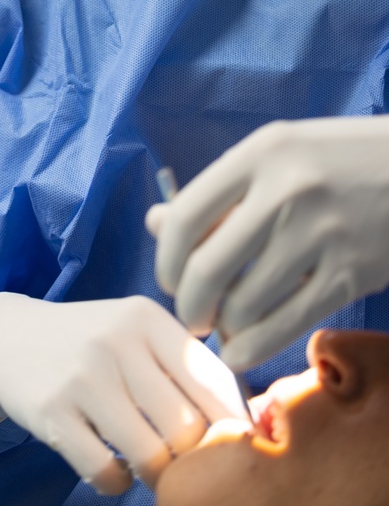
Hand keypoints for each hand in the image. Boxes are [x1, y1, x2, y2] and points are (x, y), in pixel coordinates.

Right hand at [0, 292, 245, 493]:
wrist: (5, 337)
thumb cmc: (92, 343)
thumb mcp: (137, 332)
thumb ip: (187, 366)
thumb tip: (255, 424)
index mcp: (147, 318)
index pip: (216, 382)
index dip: (230, 425)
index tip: (225, 442)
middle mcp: (116, 340)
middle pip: (188, 429)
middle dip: (189, 456)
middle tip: (178, 456)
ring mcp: (82, 376)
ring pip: (152, 457)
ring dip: (155, 474)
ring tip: (146, 461)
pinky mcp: (52, 412)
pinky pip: (107, 474)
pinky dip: (115, 483)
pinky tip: (109, 464)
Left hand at [146, 117, 388, 370]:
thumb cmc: (334, 160)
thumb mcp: (275, 156)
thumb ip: (218, 192)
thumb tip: (155, 223)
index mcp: (261, 154)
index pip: (186, 216)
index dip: (167, 259)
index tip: (169, 280)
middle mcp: (287, 191)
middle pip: (209, 267)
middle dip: (190, 306)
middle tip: (193, 318)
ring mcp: (321, 234)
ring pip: (246, 303)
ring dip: (225, 329)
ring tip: (225, 328)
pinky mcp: (350, 273)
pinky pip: (288, 323)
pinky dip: (255, 347)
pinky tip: (241, 351)